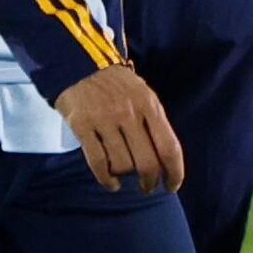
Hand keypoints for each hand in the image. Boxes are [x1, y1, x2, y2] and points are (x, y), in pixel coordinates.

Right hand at [56, 63, 182, 193]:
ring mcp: (104, 119)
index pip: (169, 148)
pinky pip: (98, 162)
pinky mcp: (82, 126)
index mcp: (149, 104)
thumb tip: (165, 160)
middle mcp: (129, 113)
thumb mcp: (142, 94)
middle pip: (147, 162)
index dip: (174, 172)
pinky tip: (110, 182)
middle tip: (147, 187)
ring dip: (124, 176)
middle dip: (149, 181)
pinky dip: (106, 179)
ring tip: (123, 176)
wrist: (78, 64)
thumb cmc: (115, 84)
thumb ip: (154, 122)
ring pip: (122, 165)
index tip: (172, 185)